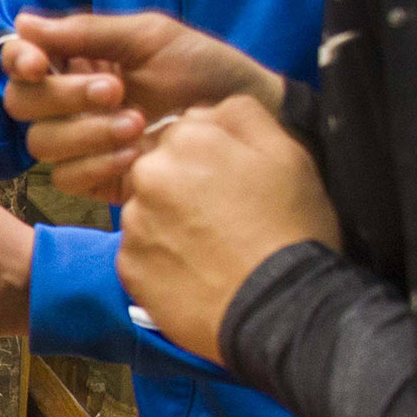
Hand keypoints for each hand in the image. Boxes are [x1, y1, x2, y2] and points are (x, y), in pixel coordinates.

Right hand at [3, 11, 283, 202]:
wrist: (247, 117)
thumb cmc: (203, 68)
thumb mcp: (150, 37)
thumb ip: (88, 31)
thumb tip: (22, 23)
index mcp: (77, 60)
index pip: (20, 60)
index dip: (19, 60)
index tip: (39, 63)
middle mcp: (69, 101)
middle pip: (22, 103)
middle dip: (64, 95)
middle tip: (117, 90)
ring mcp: (80, 142)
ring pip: (41, 143)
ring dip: (87, 131)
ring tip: (139, 123)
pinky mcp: (95, 179)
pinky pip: (66, 178)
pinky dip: (97, 164)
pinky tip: (136, 155)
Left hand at [117, 94, 340, 362]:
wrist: (276, 308)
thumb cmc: (290, 229)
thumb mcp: (288, 155)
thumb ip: (244, 116)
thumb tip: (212, 108)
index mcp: (188, 139)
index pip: (185, 131)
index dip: (211, 157)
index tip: (232, 182)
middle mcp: (149, 174)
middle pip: (159, 168)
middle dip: (183, 185)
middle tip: (222, 217)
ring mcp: (133, 221)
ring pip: (147, 209)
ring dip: (170, 221)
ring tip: (211, 247)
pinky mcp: (126, 264)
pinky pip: (140, 251)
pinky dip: (161, 258)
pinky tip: (195, 270)